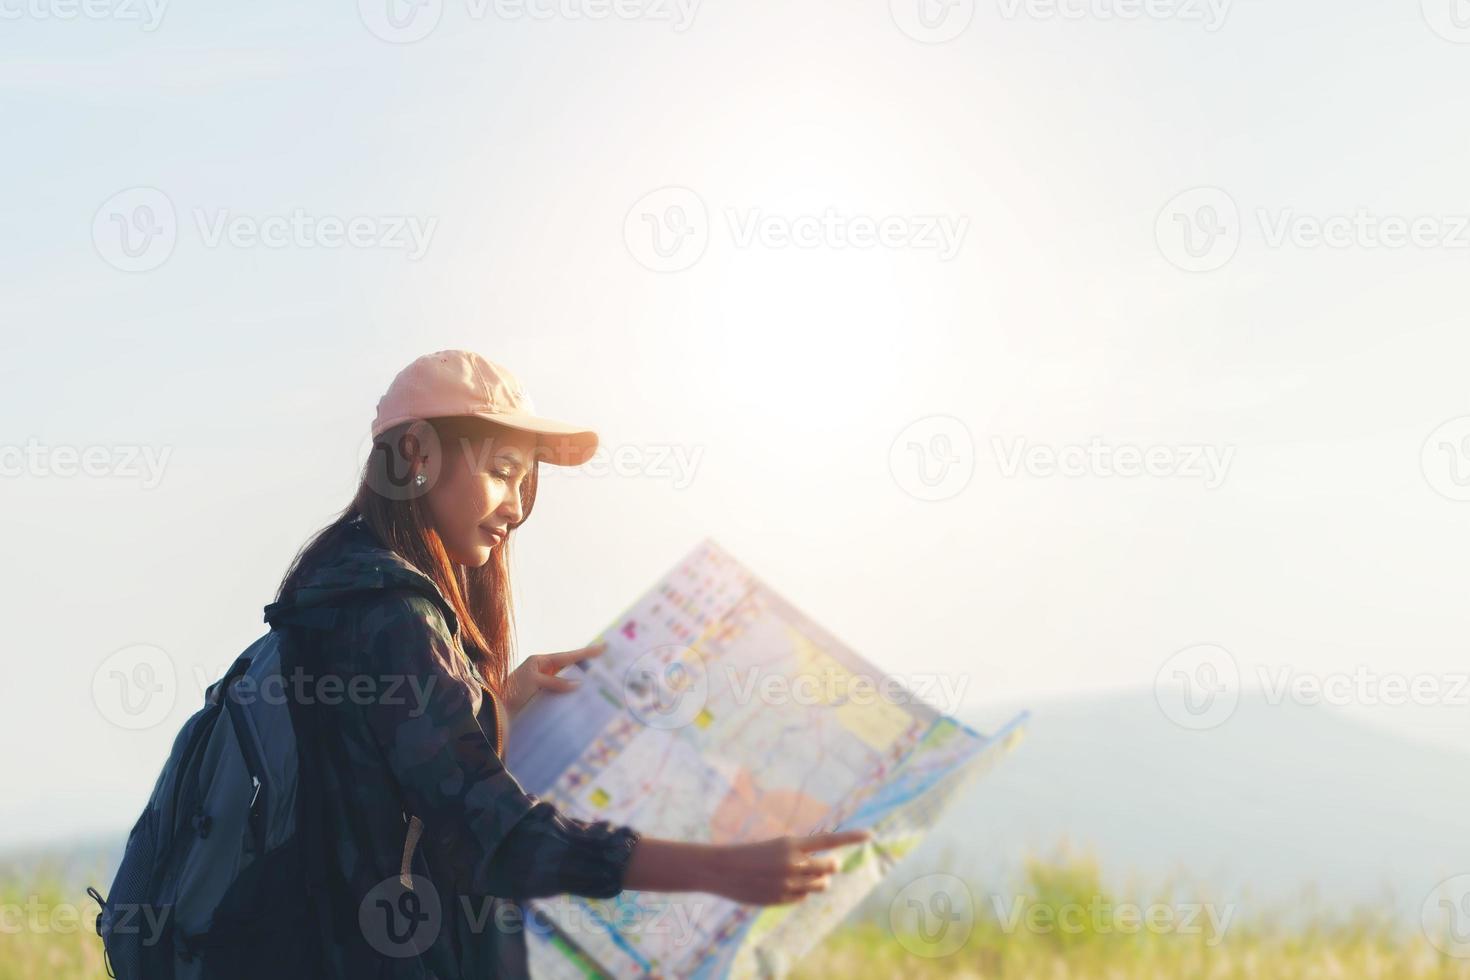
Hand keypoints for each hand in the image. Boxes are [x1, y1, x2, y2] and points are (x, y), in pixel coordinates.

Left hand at [502, 641, 605, 714]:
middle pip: (570, 666)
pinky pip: (562, 693)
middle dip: (587, 665)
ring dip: (581, 681)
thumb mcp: (533, 682)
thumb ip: (555, 682)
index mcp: (541, 661)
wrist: (495, 710)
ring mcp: (543, 684)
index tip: (603, 647)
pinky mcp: (542, 697)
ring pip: (567, 680)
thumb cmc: (511, 691)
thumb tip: (577, 684)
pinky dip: (571, 694)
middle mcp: (543, 670)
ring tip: (599, 681)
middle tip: (606, 664)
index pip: (568, 656)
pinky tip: (581, 698)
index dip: (586, 652)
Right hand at [703, 830, 872, 904]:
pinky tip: (786, 886)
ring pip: (820, 885)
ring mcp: (787, 884)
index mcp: (791, 844)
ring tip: (808, 875)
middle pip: (829, 867)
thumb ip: (799, 856)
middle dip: (830, 866)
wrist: (721, 869)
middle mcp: (793, 864)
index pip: (829, 840)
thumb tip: (823, 871)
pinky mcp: (781, 899)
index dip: (851, 837)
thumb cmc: (749, 854)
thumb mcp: (775, 847)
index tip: (871, 834)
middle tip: (825, 864)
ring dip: (819, 881)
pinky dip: (800, 892)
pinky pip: (802, 897)